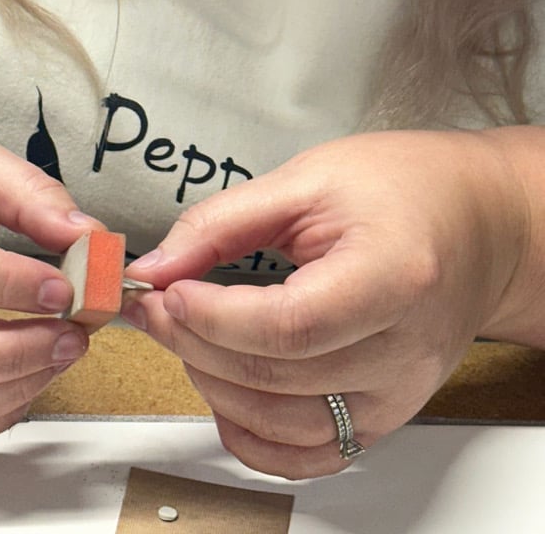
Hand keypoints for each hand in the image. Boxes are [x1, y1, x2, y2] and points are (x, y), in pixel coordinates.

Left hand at [122, 130, 525, 477]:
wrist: (479, 224)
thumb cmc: (406, 188)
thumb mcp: (307, 180)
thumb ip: (224, 223)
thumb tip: (158, 265)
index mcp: (392, 275)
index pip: (290, 326)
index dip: (214, 317)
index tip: (169, 288)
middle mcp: (403, 348)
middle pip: (278, 376)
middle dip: (195, 343)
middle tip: (157, 304)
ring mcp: (398, 391)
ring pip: (284, 424)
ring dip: (213, 385)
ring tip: (185, 335)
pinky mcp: (386, 412)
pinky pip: (313, 456)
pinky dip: (255, 438)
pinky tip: (224, 395)